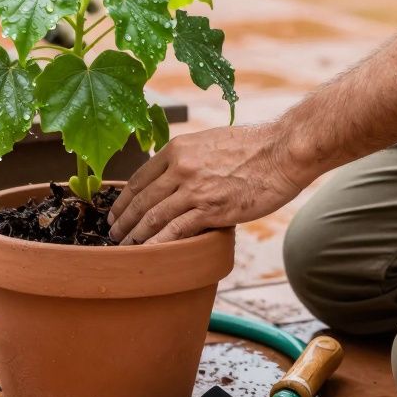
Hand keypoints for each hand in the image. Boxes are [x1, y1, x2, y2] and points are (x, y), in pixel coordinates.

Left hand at [108, 125, 303, 244]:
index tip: (116, 212)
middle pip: (142, 199)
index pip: (139, 178)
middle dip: (124, 220)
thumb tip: (174, 175)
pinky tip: (149, 254)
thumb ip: (188, 158)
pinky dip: (158, 244)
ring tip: (126, 248)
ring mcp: (194, 189)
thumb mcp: (209, 142)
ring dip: (136, 235)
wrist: (282, 151)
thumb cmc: (253, 146)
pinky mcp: (211, 209)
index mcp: (177, 149)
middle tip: (114, 235)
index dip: (123, 199)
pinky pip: (176, 231)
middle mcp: (180, 168)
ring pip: (154, 217)